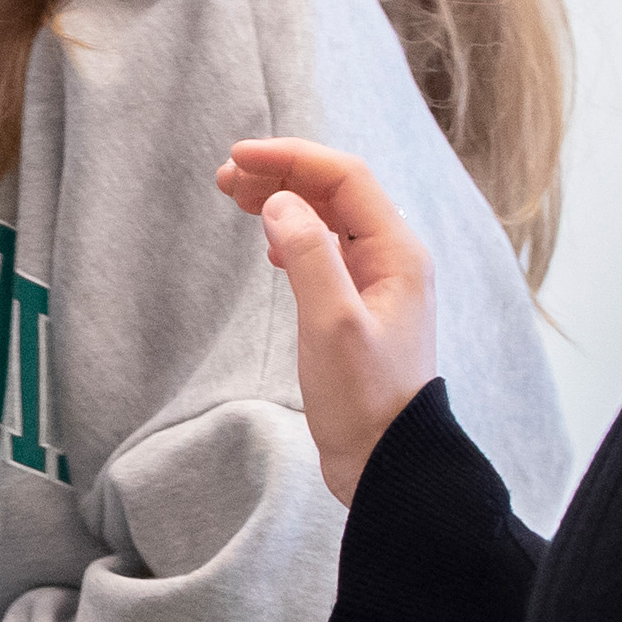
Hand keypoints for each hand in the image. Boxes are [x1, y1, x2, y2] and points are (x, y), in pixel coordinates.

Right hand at [216, 138, 437, 501]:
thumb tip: (279, 204)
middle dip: (281, 175)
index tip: (237, 158)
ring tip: (235, 198)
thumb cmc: (364, 400)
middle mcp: (393, 258)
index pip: (344, 177)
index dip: (290, 158)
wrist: (388, 462)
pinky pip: (326, 250)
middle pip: (335, 191)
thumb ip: (307, 256)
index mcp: (398, 252)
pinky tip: (269, 246)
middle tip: (224, 178)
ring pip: (328, 219)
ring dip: (283, 201)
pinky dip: (292, 235)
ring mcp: (377, 283)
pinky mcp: (359, 308)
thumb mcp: (331, 325)